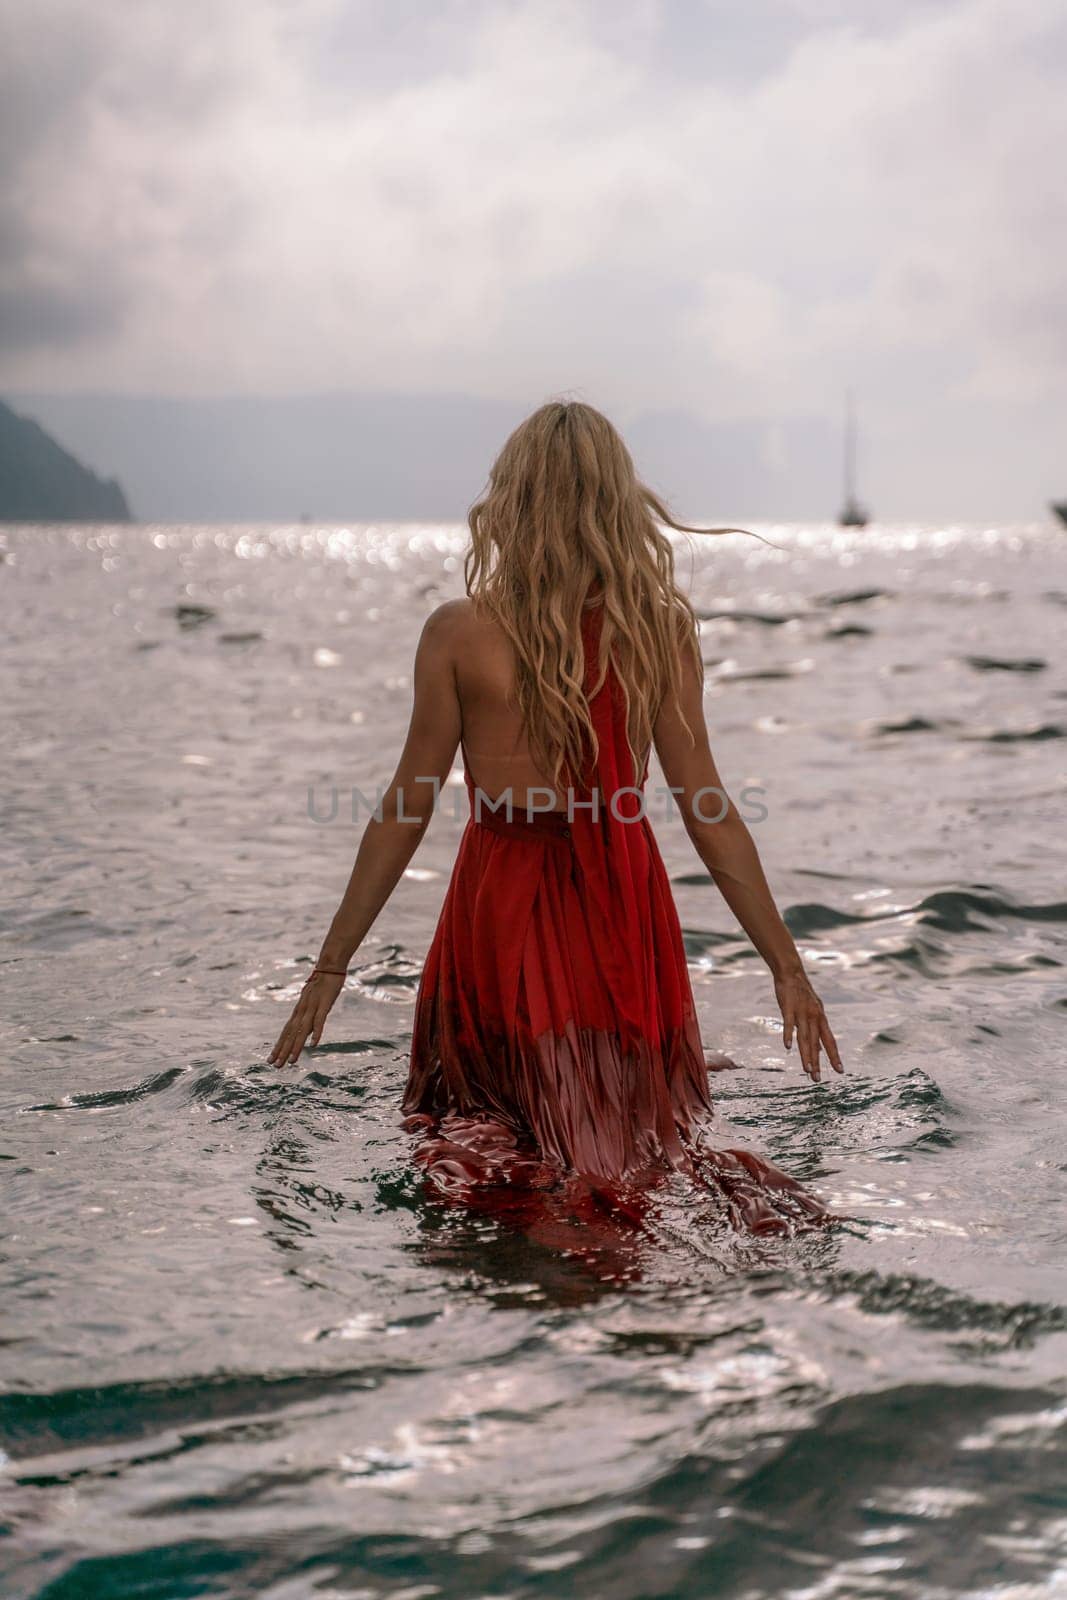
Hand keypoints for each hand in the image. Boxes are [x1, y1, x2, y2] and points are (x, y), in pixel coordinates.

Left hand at [268, 969, 346, 1065]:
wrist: (329, 965)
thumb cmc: (322, 982)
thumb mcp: (314, 1001)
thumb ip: (310, 1015)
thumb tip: (309, 1030)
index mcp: (299, 1011)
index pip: (286, 1032)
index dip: (279, 1046)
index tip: (272, 1059)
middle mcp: (302, 1011)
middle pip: (290, 1034)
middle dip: (283, 1051)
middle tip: (275, 1066)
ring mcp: (312, 1007)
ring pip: (302, 1031)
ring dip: (296, 1046)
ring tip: (291, 1061)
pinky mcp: (324, 1004)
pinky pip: (319, 1021)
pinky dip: (316, 1033)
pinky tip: (313, 1045)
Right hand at [773, 967, 842, 1082]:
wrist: (791, 973)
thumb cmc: (802, 995)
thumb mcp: (814, 1012)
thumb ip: (817, 1032)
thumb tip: (820, 1051)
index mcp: (821, 1019)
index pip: (830, 1041)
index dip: (834, 1056)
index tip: (840, 1071)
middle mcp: (814, 1017)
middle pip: (817, 1043)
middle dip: (818, 1062)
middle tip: (818, 1079)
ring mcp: (801, 1012)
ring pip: (804, 1037)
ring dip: (806, 1054)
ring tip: (807, 1070)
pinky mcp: (788, 1007)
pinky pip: (788, 1023)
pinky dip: (788, 1035)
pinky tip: (787, 1047)